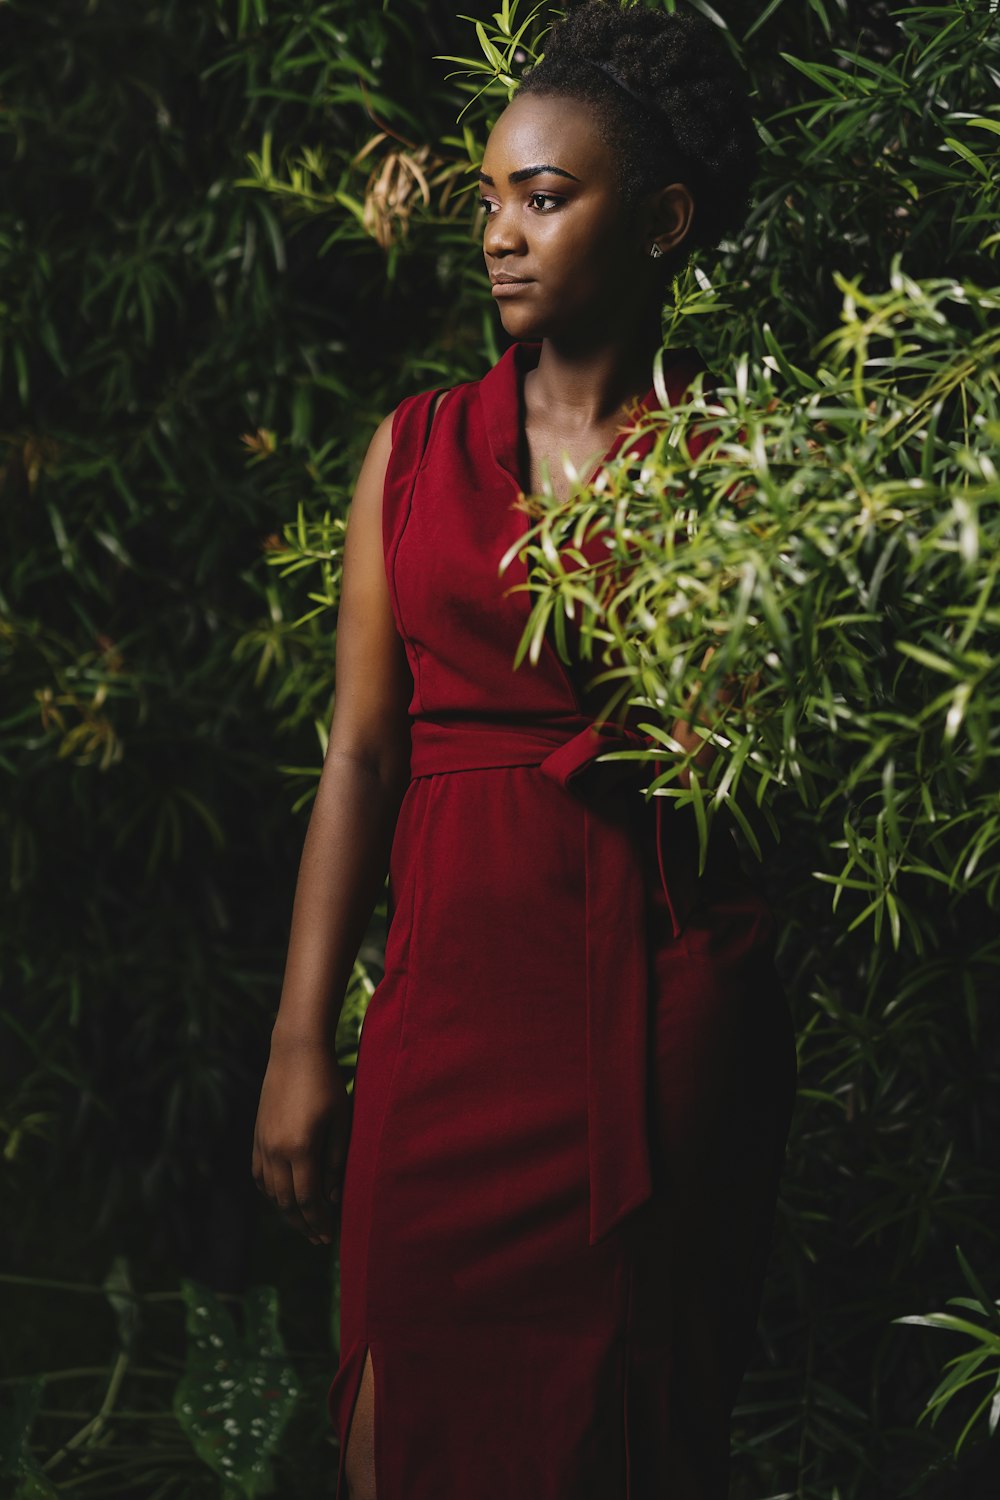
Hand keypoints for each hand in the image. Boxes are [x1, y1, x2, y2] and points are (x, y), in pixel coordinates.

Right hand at [251, 1027, 351, 1244]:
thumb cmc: (327, 1083)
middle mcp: (276, 1150)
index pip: (308, 1200)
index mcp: (300, 1148)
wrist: (295, 1051)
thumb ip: (336, 1161)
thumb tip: (331, 1196)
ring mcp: (262, 1142)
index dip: (318, 1222)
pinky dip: (269, 1191)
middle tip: (318, 1239)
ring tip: (303, 1223)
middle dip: (303, 1224)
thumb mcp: (341, 1120)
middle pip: (286, 1202)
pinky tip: (281, 1197)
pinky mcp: (257, 1134)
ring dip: (286, 1211)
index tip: (329, 1238)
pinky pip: (259, 1173)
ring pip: (270, 1191)